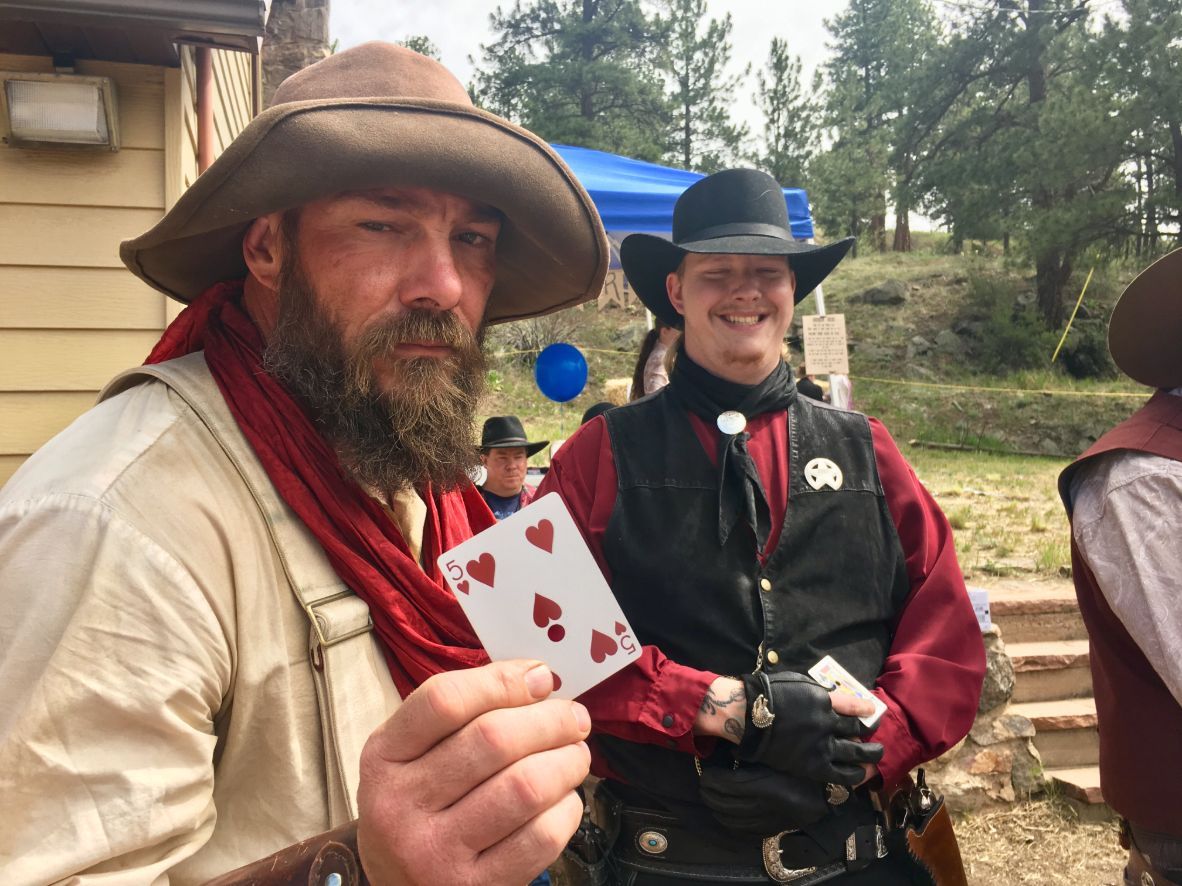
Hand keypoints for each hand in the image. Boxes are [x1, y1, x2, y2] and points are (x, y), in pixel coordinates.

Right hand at [356, 660, 591, 885]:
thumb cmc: (417, 805)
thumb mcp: (412, 753)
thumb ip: (463, 713)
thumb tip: (538, 680)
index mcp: (384, 756)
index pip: (445, 701)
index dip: (503, 681)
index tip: (542, 677)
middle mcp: (400, 804)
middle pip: (493, 740)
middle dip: (550, 721)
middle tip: (574, 718)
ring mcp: (435, 852)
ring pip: (525, 788)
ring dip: (566, 762)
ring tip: (575, 755)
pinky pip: (540, 838)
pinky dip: (566, 809)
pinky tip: (563, 798)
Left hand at [699, 764, 829, 835]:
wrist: (829, 791)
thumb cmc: (802, 767)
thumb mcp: (777, 756)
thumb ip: (754, 755)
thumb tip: (729, 753)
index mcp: (764, 785)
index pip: (726, 785)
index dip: (711, 779)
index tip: (706, 773)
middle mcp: (763, 806)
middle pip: (724, 803)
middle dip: (709, 794)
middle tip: (704, 784)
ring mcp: (767, 820)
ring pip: (731, 820)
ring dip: (716, 809)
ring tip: (710, 798)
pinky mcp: (772, 829)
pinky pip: (744, 831)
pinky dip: (729, 824)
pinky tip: (725, 816)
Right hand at [736, 672, 882, 786]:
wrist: (748, 717)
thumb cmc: (770, 695)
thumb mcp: (799, 683)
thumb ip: (820, 694)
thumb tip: (835, 699)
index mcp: (823, 701)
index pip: (854, 707)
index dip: (866, 711)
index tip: (872, 712)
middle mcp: (827, 725)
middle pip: (857, 733)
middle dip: (869, 736)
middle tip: (877, 741)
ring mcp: (821, 747)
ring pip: (855, 754)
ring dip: (868, 757)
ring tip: (873, 759)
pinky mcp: (813, 766)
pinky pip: (840, 774)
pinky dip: (853, 775)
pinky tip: (858, 775)